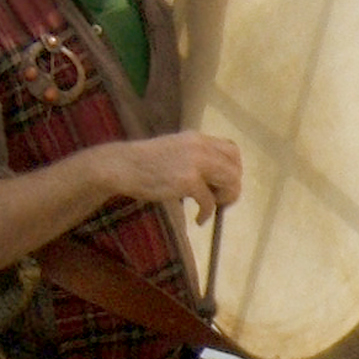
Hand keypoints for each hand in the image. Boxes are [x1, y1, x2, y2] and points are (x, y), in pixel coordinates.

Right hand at [108, 131, 242, 222]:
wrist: (122, 166)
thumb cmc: (145, 163)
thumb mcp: (175, 151)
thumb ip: (196, 158)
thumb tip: (217, 180)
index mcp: (198, 138)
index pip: (232, 150)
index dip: (233, 170)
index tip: (223, 184)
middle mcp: (200, 147)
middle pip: (235, 167)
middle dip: (232, 187)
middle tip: (220, 200)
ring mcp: (195, 162)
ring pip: (230, 182)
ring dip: (224, 199)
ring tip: (209, 207)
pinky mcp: (188, 180)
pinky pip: (210, 201)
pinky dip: (207, 214)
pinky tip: (198, 219)